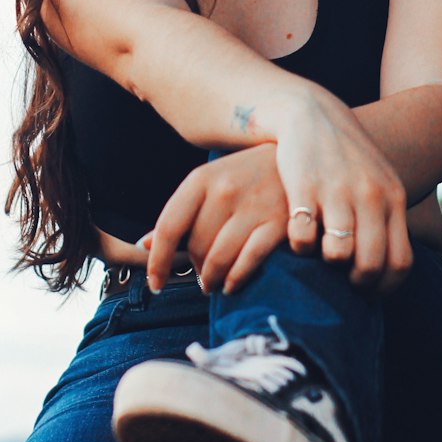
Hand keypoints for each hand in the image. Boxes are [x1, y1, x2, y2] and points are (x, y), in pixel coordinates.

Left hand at [144, 144, 288, 293]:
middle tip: (200, 276)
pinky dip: (236, 279)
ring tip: (213, 284)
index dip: (158, 261)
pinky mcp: (280, 223)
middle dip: (194, 268)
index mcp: (201, 179)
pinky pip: (248, 261)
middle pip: (196, 246)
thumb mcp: (209, 183)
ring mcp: (254, 206)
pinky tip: (232, 284)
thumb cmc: (245, 175)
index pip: (169, 227)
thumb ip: (179, 214)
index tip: (155, 284)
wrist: (296, 156)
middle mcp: (225, 191)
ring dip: (212, 279)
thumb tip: (144, 245)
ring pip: (219, 258)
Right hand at [274, 87, 412, 291]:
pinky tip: (297, 237)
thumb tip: (391, 268)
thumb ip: (387, 218)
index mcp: (392, 197)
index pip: (400, 260)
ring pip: (338, 254)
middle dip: (355, 282)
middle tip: (341, 281)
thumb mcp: (378, 182)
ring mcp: (337, 191)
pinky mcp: (303, 188)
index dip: (385, 286)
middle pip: (370, 263)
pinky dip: (300, 246)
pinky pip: (303, 237)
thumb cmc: (346, 158)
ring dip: (327, 264)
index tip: (369, 292)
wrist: (312, 114)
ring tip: (320, 258)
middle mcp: (369, 196)